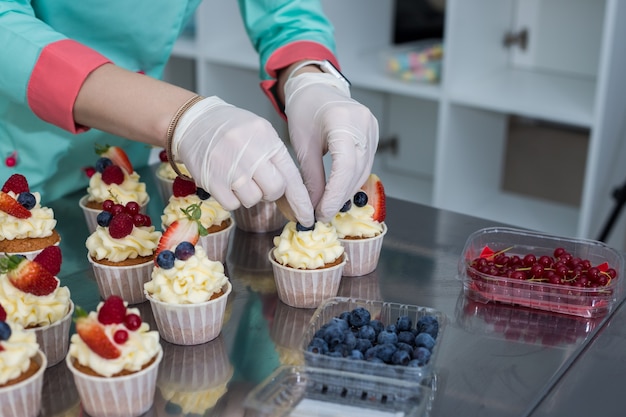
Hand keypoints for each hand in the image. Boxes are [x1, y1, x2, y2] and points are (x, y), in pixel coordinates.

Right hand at [172, 96, 314, 225]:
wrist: (195, 122)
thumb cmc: (232, 129)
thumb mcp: (260, 134)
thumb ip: (276, 161)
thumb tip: (293, 200)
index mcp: (267, 139)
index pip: (292, 176)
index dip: (301, 201)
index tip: (307, 218)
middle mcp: (251, 153)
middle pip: (275, 190)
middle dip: (270, 192)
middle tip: (258, 181)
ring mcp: (230, 168)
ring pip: (253, 200)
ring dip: (248, 194)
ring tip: (238, 177)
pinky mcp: (212, 180)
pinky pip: (232, 204)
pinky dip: (231, 198)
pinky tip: (225, 181)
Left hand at [284, 72, 378, 222]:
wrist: (314, 88)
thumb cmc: (304, 111)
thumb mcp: (302, 145)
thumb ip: (311, 176)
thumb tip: (314, 207)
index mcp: (343, 120)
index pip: (344, 166)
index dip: (335, 194)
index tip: (322, 212)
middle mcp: (363, 123)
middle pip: (357, 170)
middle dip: (339, 196)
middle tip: (322, 214)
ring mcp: (372, 127)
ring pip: (364, 170)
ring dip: (346, 191)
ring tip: (327, 206)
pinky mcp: (373, 133)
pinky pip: (365, 163)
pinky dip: (352, 179)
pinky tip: (338, 191)